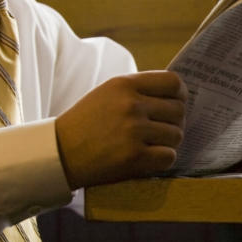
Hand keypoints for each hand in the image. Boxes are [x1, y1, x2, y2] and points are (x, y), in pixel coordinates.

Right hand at [55, 71, 186, 188]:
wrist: (60, 152)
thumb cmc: (87, 123)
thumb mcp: (108, 94)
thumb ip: (139, 91)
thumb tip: (178, 96)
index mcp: (124, 85)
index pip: (173, 82)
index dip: (181, 94)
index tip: (177, 103)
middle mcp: (131, 105)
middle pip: (179, 111)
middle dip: (174, 122)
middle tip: (161, 129)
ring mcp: (133, 131)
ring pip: (177, 135)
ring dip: (168, 142)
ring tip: (151, 144)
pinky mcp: (134, 157)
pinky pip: (169, 156)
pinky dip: (163, 159)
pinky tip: (149, 157)